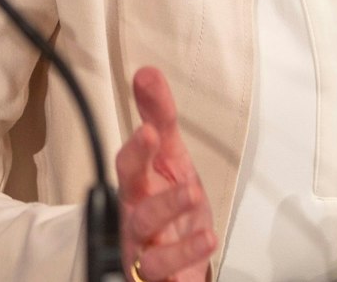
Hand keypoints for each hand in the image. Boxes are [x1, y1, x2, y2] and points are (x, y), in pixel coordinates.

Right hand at [116, 67, 216, 280]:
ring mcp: (145, 249)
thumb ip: (160, 116)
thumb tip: (147, 74)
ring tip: (192, 193)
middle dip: (138, 165)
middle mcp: (136, 217)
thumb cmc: (170, 208)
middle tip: (152, 138)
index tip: (149, 128)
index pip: (130, 164)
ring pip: (146, 233)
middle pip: (129, 194)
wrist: (178, 263)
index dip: (137, 147)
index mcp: (139, 187)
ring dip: (167, 209)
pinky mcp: (157, 276)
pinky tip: (208, 239)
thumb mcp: (172, 159)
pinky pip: (164, 270)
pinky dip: (185, 256)